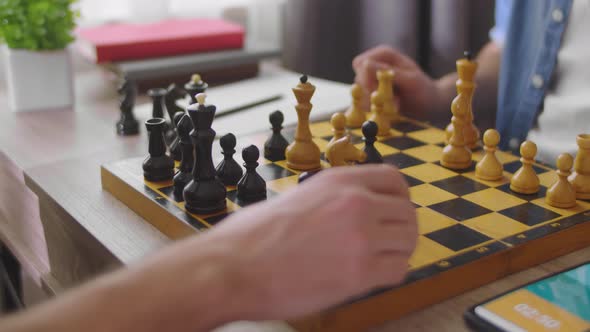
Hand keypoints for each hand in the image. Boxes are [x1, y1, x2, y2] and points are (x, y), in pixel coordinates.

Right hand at [208, 164, 416, 319]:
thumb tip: (352, 212)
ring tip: (379, 261)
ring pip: (408, 241)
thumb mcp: (295, 198)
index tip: (394, 211)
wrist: (231, 267)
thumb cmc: (250, 237)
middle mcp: (354, 202)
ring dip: (397, 252)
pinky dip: (389, 274)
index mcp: (337, 180)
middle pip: (407, 212)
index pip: (393, 179)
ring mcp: (360, 236)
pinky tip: (370, 277)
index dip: (399, 198)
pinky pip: (397, 269)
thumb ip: (330, 200)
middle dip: (402, 228)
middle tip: (389, 243)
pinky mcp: (359, 272)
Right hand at [353, 45, 451, 119]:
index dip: (365, 79)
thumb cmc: (423, 90)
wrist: (429, 105)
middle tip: (390, 101)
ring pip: (360, 94)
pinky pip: (364, 103)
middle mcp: (375, 65)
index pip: (361, 64)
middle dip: (371, 94)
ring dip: (376, 104)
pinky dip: (376, 109)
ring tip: (396, 104)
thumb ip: (386, 72)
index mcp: (384, 54)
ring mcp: (372, 80)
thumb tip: (365, 64)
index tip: (376, 92)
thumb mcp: (409, 80)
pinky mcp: (371, 94)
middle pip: (359, 79)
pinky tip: (392, 109)